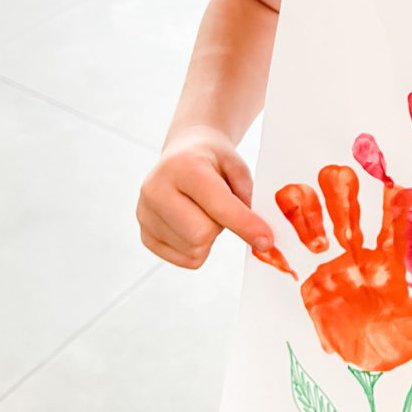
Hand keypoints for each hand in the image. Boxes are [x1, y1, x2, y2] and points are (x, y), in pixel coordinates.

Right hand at [137, 125, 272, 268]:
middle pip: (201, 235)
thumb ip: (248, 196)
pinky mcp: (144, 234)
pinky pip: (183, 259)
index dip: (245, 225)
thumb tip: (259, 236)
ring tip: (204, 210)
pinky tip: (193, 223)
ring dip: (209, 237)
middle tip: (222, 207)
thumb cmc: (213, 159)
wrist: (184, 151)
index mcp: (183, 166)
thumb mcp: (237, 166)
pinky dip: (197, 248)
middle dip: (222, 227)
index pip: (218, 206)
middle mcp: (156, 189)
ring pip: (193, 249)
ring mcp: (144, 213)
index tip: (266, 241)